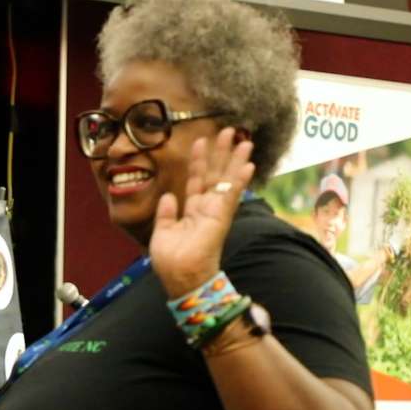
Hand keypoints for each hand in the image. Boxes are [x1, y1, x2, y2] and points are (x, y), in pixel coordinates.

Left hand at [150, 128, 255, 297]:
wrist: (181, 278)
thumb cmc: (171, 261)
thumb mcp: (162, 233)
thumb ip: (166, 213)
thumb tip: (168, 196)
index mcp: (192, 212)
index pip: (196, 181)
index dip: (198, 161)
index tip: (201, 141)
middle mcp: (206, 209)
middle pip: (215, 175)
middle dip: (221, 153)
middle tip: (228, 131)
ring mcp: (215, 212)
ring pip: (226, 180)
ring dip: (234, 160)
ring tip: (243, 139)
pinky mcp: (220, 218)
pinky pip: (231, 195)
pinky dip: (239, 180)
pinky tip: (248, 165)